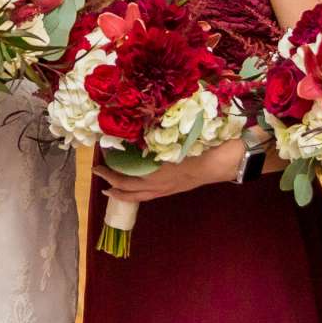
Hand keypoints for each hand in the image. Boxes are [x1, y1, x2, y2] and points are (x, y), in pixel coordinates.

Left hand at [98, 137, 243, 203]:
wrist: (224, 160)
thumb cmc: (201, 145)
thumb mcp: (175, 137)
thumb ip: (155, 135)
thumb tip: (136, 126)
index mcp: (157, 173)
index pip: (127, 178)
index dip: (110, 173)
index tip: (98, 163)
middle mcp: (160, 184)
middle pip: (130, 190)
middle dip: (112, 185)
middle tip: (98, 175)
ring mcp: (168, 189)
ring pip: (141, 196)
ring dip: (124, 194)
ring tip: (111, 190)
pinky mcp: (175, 189)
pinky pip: (151, 195)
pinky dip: (139, 193)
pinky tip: (137, 187)